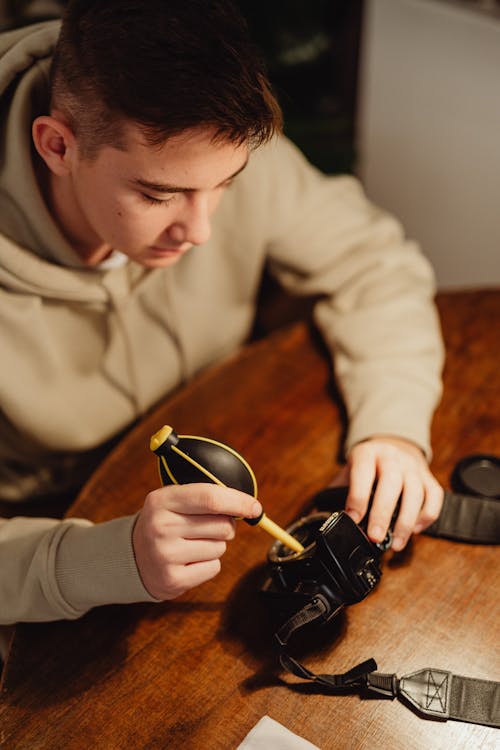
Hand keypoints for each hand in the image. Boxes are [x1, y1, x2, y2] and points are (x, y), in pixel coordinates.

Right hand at [132, 483, 261, 598]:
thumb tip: (248, 505)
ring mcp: (165, 555)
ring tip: (191, 543)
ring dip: (214, 545)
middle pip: (222, 525)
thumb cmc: (163, 524)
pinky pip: (214, 567)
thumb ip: (205, 497)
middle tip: (206, 527)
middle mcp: (161, 526)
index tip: (255, 507)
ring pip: (220, 548)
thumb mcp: (173, 500)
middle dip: (225, 526)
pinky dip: (208, 564)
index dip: (239, 502)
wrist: (131, 556)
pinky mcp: (173, 579)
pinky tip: (189, 560)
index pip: (210, 498)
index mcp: (162, 500)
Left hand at [331, 436, 442, 550]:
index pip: (362, 473)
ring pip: (416, 493)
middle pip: (391, 484)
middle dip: (383, 513)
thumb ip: (335, 493)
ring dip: (407, 522)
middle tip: (376, 537)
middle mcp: (392, 457)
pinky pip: (434, 497)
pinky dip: (427, 516)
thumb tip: (315, 519)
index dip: (358, 498)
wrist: (392, 444)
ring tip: (396, 544)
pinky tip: (415, 531)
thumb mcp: (348, 471)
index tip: (353, 519)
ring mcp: (413, 466)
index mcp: (367, 454)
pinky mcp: (429, 477)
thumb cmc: (367, 466)